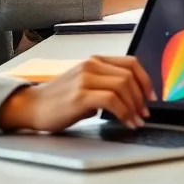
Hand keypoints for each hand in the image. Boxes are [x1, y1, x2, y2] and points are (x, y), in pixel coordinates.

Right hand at [0, 55, 156, 131]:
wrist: (32, 107)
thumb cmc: (60, 100)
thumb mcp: (86, 84)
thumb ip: (106, 84)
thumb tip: (132, 98)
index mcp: (95, 61)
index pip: (131, 63)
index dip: (146, 80)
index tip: (151, 96)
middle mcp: (91, 65)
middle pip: (130, 76)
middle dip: (142, 97)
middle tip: (144, 114)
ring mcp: (85, 79)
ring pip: (123, 86)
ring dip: (135, 107)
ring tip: (136, 121)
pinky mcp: (80, 95)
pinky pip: (112, 100)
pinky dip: (124, 112)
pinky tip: (126, 122)